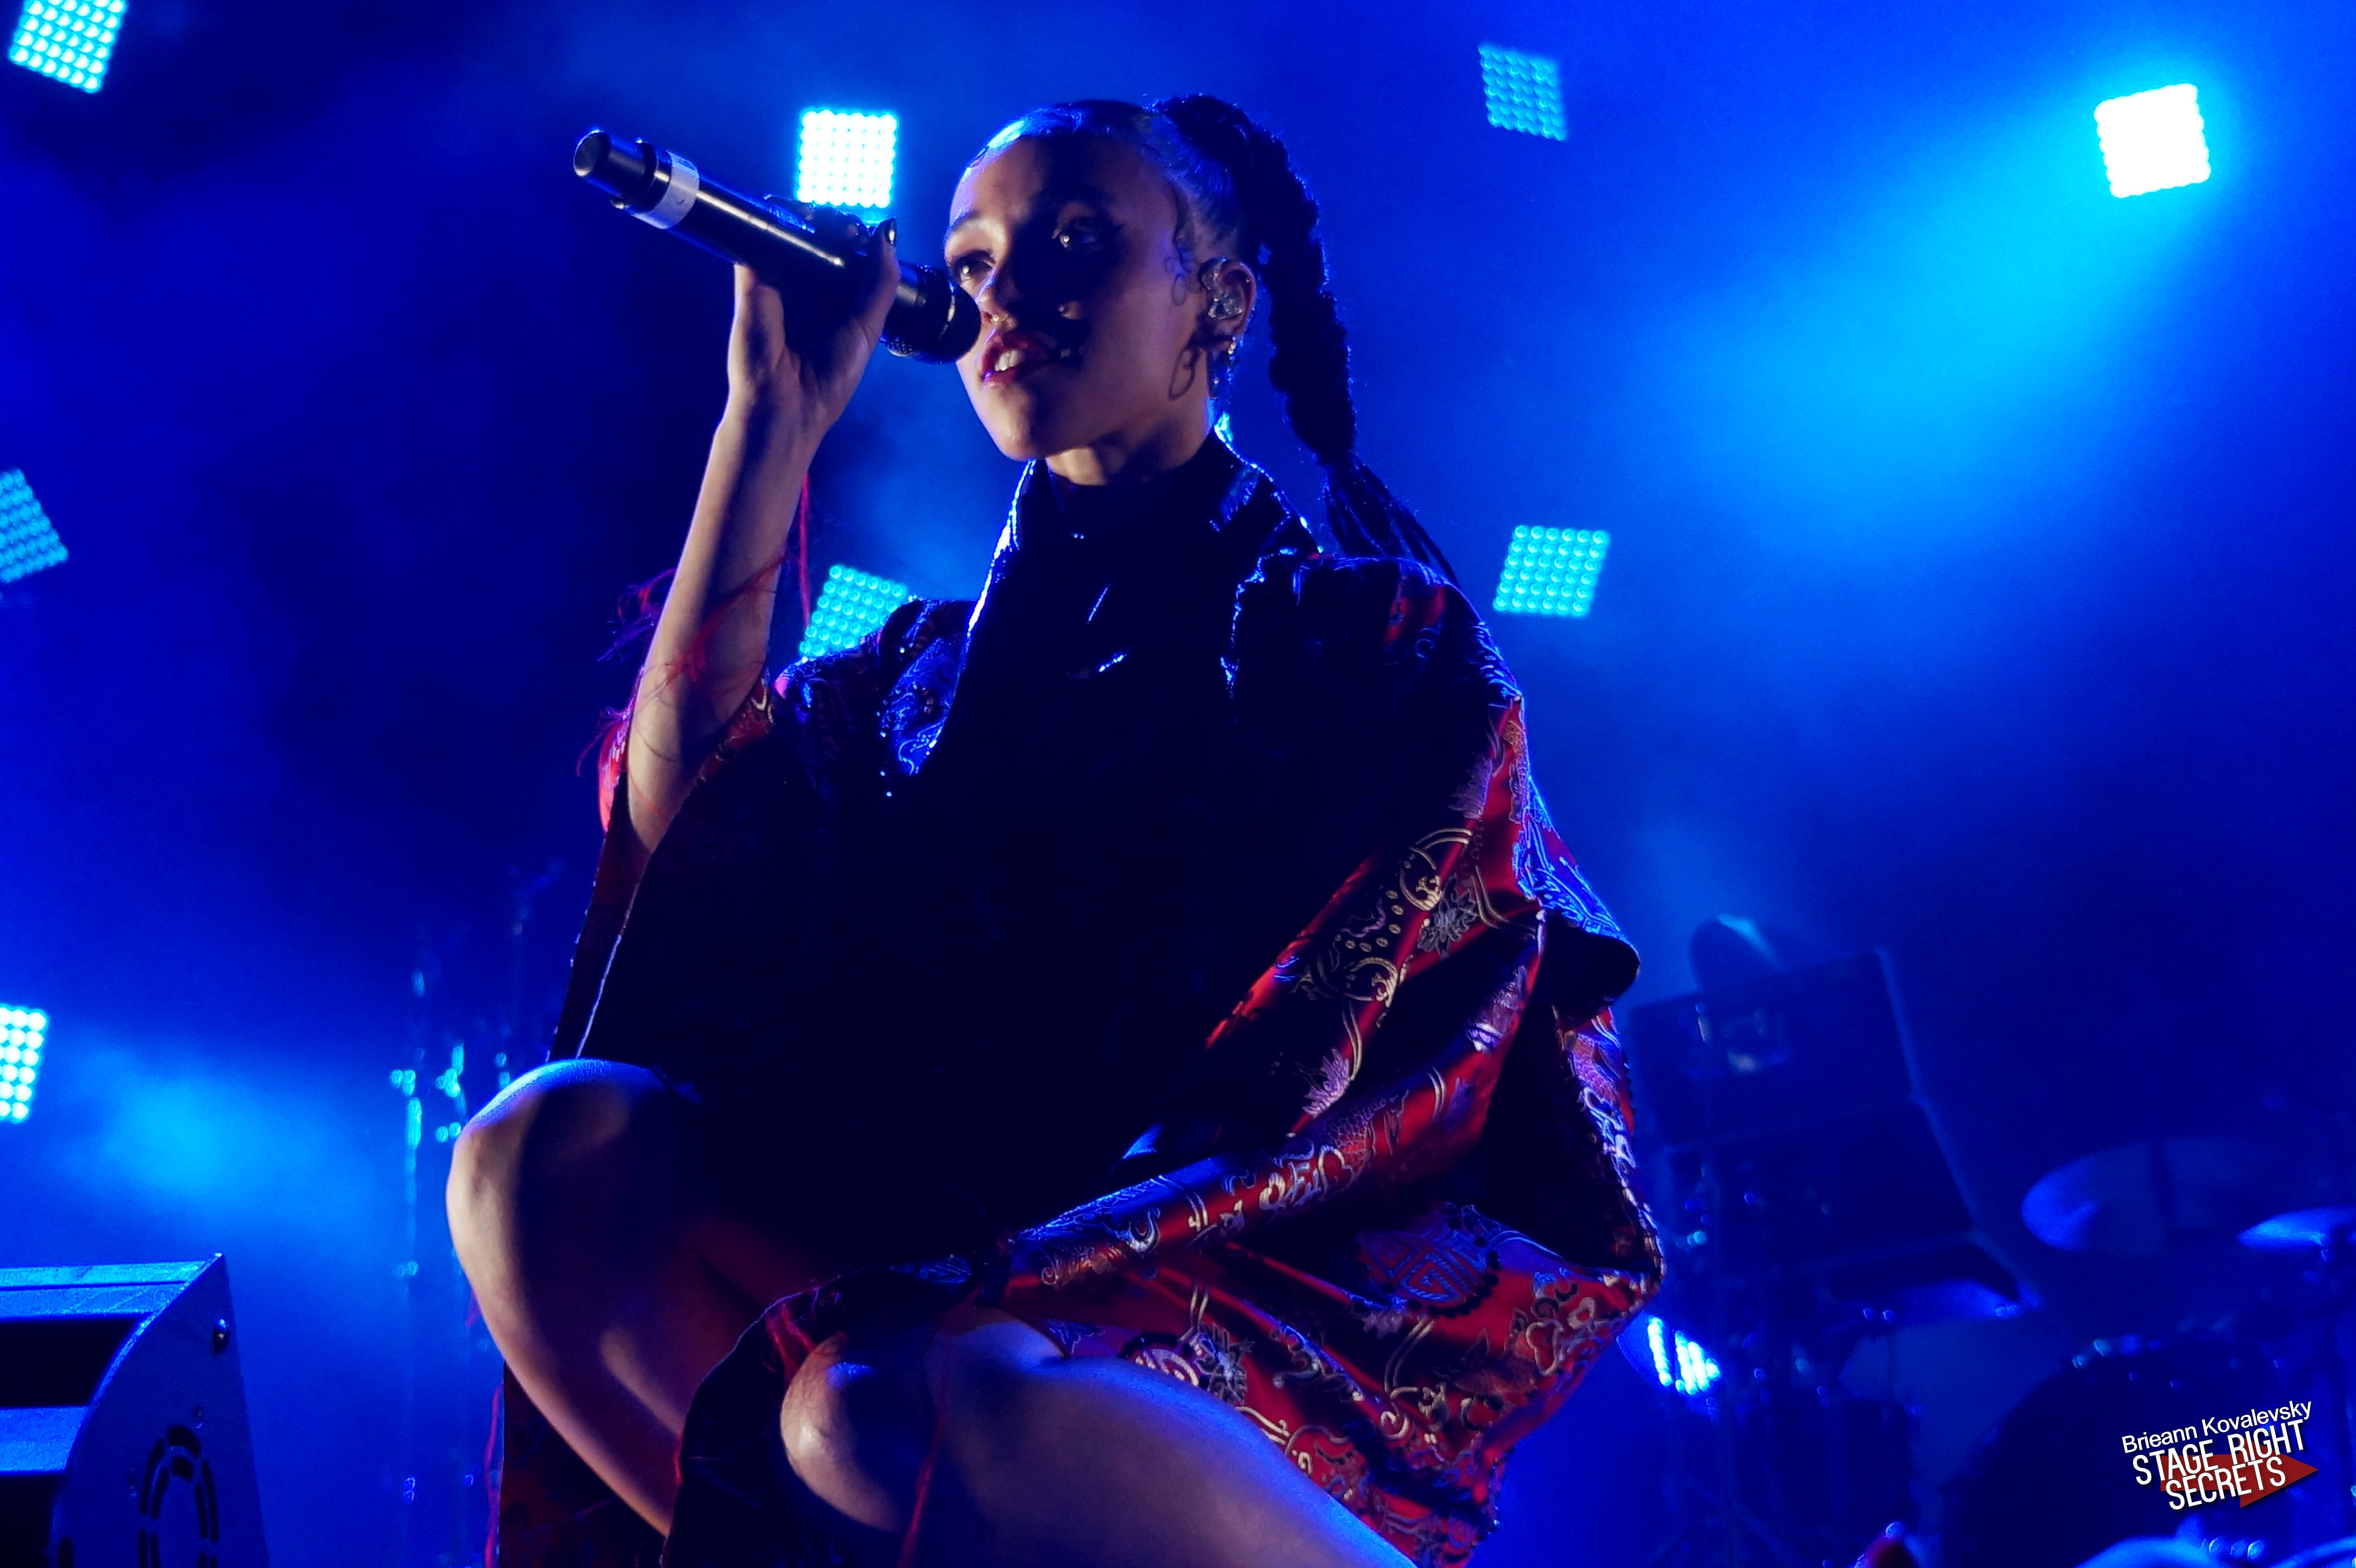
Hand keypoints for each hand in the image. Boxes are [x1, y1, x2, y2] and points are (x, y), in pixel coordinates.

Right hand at [723, 223, 900, 450]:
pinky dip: (776, 221)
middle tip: (846, 225)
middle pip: (820, 240)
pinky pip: (761, 240)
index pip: (846, 256)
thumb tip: (887, 231)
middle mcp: (806, 288)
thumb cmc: (829, 376)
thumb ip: (880, 281)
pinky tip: (793, 213)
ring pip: (792, 234)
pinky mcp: (752, 279)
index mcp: (835, 302)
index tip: (864, 234)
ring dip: (807, 217)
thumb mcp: (866, 325)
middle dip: (834, 224)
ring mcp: (778, 281)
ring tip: (821, 216)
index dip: (856, 239)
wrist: (786, 403)